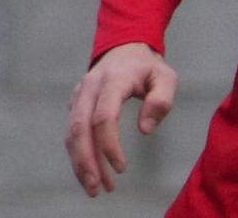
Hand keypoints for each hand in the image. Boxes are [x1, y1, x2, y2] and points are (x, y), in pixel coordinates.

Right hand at [65, 42, 177, 196]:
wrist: (124, 48)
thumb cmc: (148, 67)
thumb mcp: (166, 77)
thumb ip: (161, 99)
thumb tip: (145, 130)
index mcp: (113, 79)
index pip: (104, 116)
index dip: (109, 145)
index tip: (121, 168)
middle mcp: (90, 87)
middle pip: (79, 128)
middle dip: (86, 161)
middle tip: (98, 188)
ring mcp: (79, 95)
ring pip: (72, 134)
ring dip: (81, 163)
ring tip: (95, 187)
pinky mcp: (75, 104)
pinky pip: (72, 133)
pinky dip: (79, 155)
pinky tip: (90, 171)